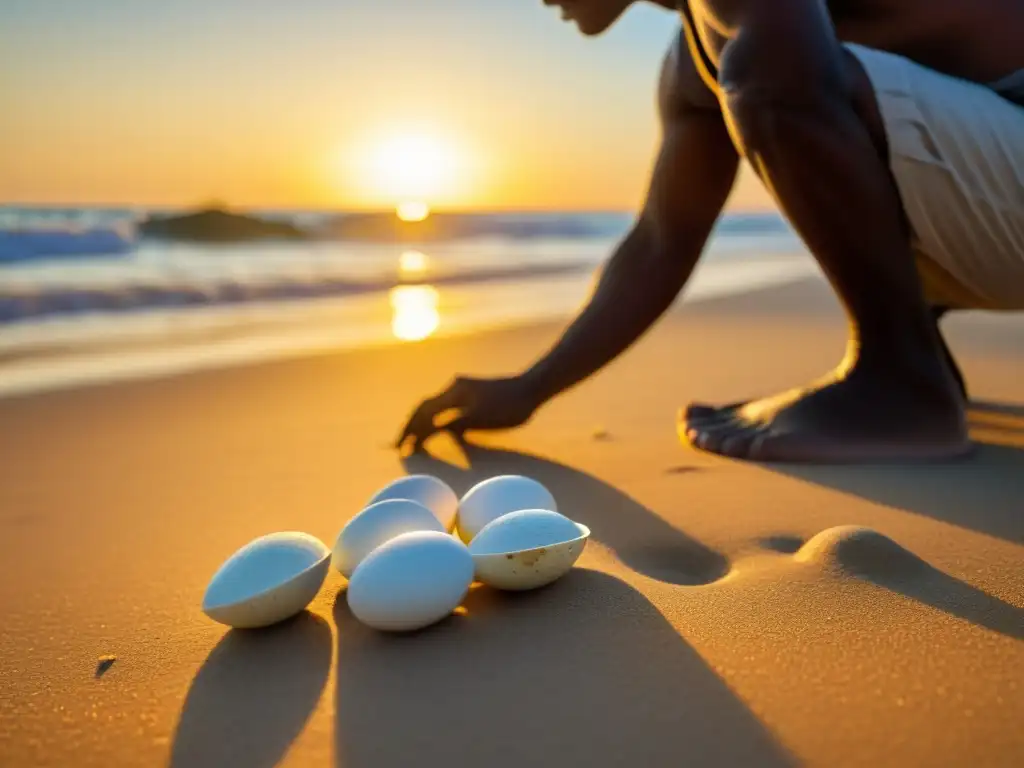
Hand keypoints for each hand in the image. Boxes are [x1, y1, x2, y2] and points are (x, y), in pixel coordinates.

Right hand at [395, 375, 539, 451]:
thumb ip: (453, 424)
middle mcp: (454, 388)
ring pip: (436, 409)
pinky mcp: (473, 395)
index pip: (424, 412)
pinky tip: (438, 433)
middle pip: (425, 409)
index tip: (401, 447)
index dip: (410, 430)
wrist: (534, 387)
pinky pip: (448, 410)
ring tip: (414, 442)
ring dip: (423, 425)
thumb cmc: (510, 405)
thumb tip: (427, 431)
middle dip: (411, 427)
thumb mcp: (480, 418)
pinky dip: (439, 423)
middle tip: (400, 447)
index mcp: (454, 392)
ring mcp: (464, 390)